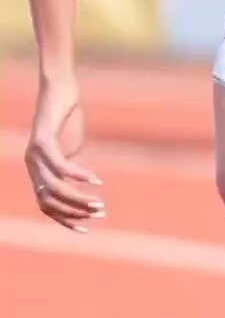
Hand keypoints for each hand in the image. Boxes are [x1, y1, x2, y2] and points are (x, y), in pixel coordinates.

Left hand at [25, 81, 104, 231]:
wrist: (59, 88)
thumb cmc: (66, 116)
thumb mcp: (70, 146)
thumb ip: (70, 165)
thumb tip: (79, 182)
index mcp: (37, 170)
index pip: (46, 206)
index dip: (64, 220)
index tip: (86, 229)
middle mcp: (31, 165)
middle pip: (49, 201)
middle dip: (74, 211)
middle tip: (99, 212)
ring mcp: (34, 153)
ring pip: (54, 187)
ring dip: (77, 198)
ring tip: (98, 202)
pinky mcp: (42, 140)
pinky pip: (60, 165)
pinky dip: (78, 175)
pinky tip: (95, 179)